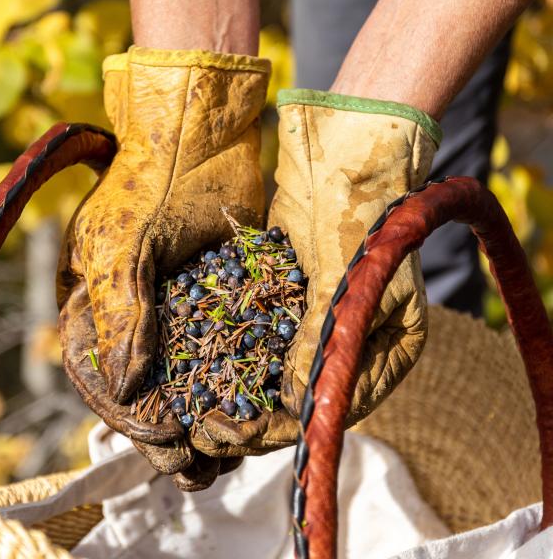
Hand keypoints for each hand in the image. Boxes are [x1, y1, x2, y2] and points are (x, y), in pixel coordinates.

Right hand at [57, 46, 268, 485]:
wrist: (200, 125)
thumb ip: (122, 313)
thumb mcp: (125, 242)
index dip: (130, 411)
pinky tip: (249, 401)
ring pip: (181, 370)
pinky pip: (218, 342)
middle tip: (197, 463)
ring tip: (224, 450)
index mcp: (94, 297)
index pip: (100, 373)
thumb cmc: (152, 175)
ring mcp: (174, 298)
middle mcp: (131, 305)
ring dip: (199, 410)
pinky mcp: (215, 287)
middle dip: (166, 425)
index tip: (166, 434)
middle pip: (141, 383)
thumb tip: (123, 391)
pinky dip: (229, 374)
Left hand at [189, 89, 440, 456]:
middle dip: (257, 411)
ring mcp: (320, 313)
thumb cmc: (366, 213)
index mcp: (388, 345)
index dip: (288, 425)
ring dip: (241, 384)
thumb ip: (321, 343)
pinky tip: (201, 363)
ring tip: (197, 406)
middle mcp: (354, 336)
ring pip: (278, 364)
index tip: (241, 436)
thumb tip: (292, 403)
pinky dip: (237, 345)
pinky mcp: (290, 288)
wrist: (348, 150)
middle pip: (303, 390)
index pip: (336, 402)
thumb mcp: (349, 282)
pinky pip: (263, 328)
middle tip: (207, 429)